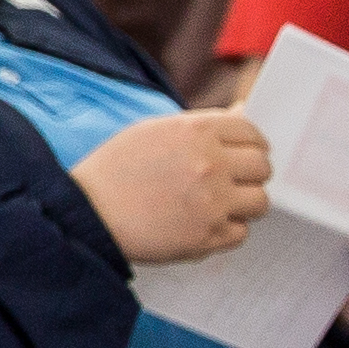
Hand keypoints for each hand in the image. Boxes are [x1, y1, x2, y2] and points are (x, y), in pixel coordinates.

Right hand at [74, 109, 271, 263]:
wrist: (86, 212)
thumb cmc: (117, 170)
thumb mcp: (155, 131)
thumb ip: (203, 125)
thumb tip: (246, 112)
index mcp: (197, 131)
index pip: (253, 133)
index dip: (252, 145)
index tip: (245, 154)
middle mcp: (210, 164)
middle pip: (263, 167)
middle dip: (250, 174)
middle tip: (230, 182)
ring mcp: (212, 202)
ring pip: (260, 201)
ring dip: (243, 204)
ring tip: (215, 205)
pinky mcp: (208, 235)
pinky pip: (241, 232)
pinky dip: (226, 230)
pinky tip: (201, 224)